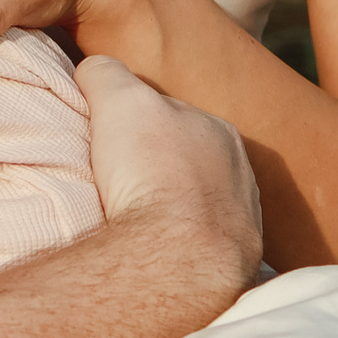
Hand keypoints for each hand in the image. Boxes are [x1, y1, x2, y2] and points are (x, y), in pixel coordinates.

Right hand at [76, 55, 261, 281]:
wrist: (177, 256)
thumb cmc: (150, 170)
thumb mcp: (120, 99)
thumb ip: (107, 72)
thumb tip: (95, 72)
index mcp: (219, 130)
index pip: (169, 112)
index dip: (135, 121)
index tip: (112, 138)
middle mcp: (239, 173)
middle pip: (186, 157)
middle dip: (159, 163)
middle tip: (121, 178)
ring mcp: (241, 222)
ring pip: (197, 203)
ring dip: (172, 206)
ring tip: (136, 216)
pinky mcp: (235, 265)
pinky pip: (201, 244)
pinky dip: (181, 242)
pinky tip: (156, 246)